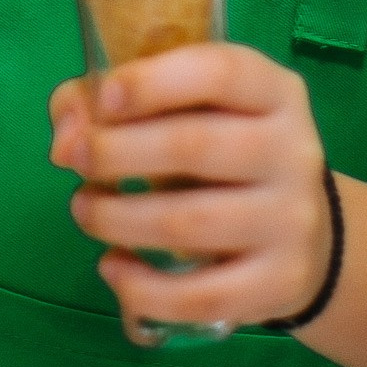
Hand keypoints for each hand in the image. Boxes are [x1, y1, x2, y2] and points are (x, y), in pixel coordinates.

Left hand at [47, 42, 331, 340]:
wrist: (303, 237)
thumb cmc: (225, 155)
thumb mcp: (187, 110)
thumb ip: (110, 103)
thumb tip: (63, 140)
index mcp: (274, 91)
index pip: (220, 72)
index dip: (155, 81)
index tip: (105, 98)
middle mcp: (294, 151)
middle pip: (196, 146)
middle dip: (119, 152)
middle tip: (76, 159)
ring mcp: (292, 221)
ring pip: (190, 222)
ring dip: (118, 218)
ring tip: (83, 210)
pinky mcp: (281, 284)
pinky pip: (202, 295)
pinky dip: (144, 288)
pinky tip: (112, 267)